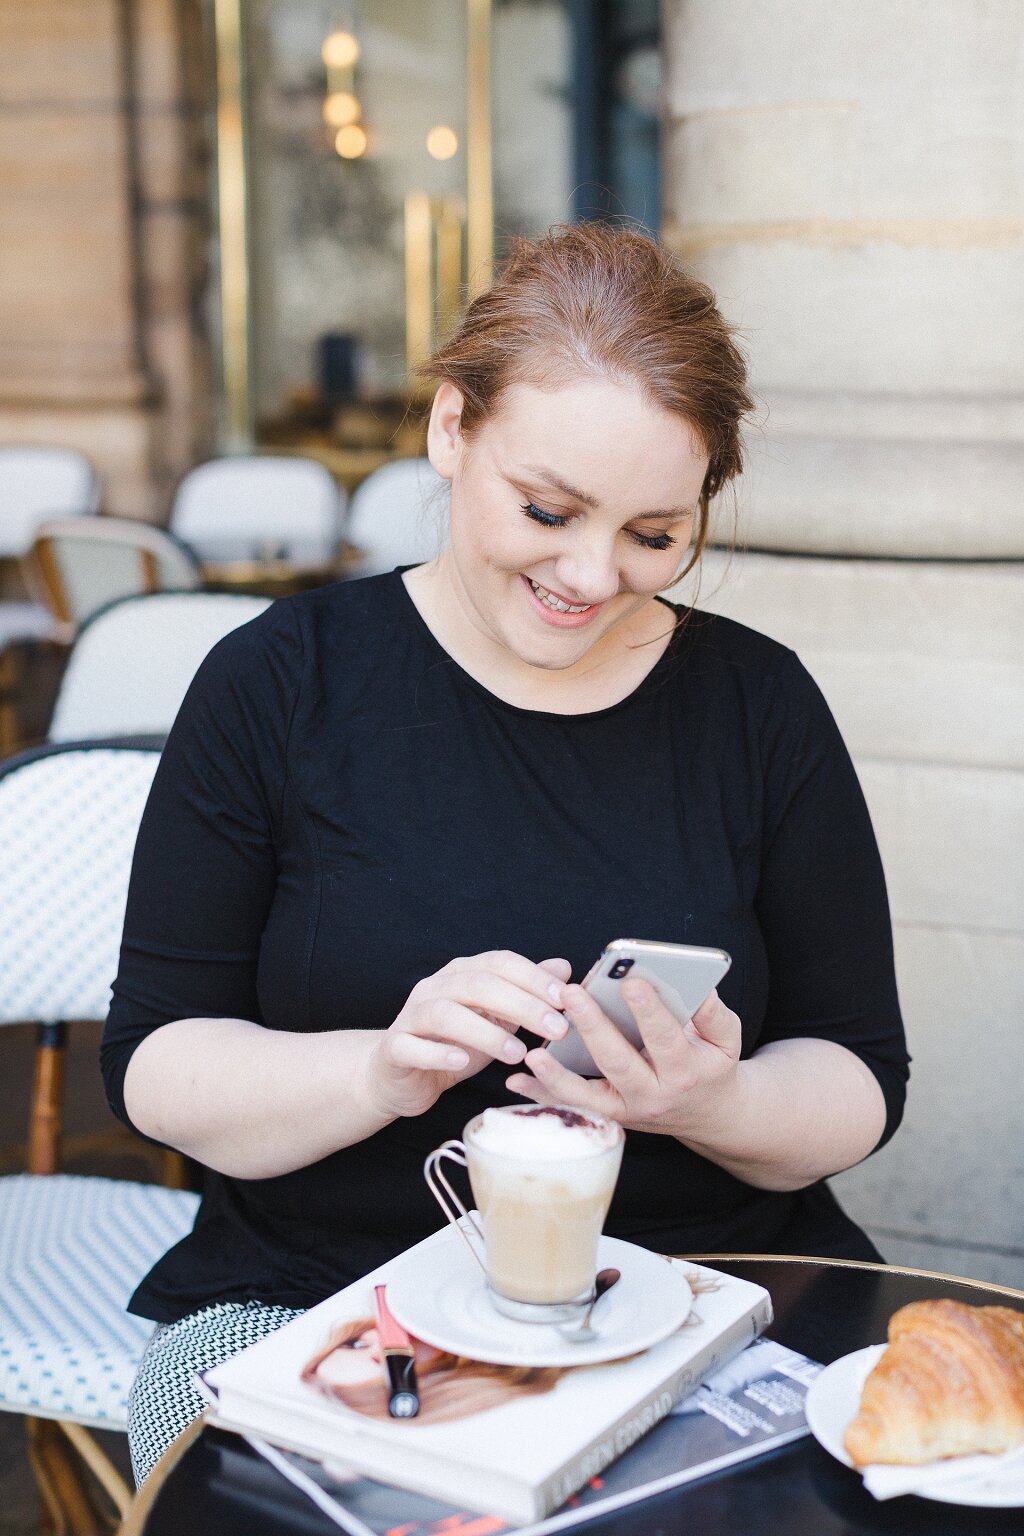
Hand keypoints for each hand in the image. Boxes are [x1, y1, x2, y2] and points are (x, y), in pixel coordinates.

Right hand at [366, 951, 570, 1119]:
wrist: (400, 1076)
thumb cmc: (453, 1045)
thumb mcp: (496, 1019)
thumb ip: (526, 994)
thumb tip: (563, 967)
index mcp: (460, 974)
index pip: (499, 963)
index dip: (534, 977)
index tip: (566, 999)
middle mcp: (434, 987)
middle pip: (477, 984)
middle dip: (522, 1004)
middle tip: (556, 1029)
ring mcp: (411, 1016)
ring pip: (445, 1013)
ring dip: (485, 1031)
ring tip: (518, 1052)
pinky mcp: (394, 1049)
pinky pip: (411, 1046)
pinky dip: (437, 1053)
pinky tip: (462, 1062)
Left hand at [505, 978, 742, 1141]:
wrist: (709, 1115)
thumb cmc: (711, 1067)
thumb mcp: (726, 1042)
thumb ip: (714, 1016)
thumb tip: (701, 988)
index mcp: (683, 1073)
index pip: (665, 1040)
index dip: (649, 1011)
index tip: (632, 981)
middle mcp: (652, 1096)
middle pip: (618, 1062)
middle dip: (593, 1027)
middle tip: (570, 994)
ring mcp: (626, 1111)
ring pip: (587, 1095)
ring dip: (556, 1075)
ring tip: (532, 1051)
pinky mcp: (606, 1116)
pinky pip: (571, 1107)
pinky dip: (541, 1095)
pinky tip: (515, 1080)